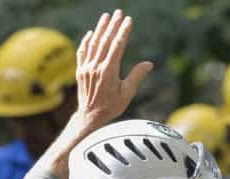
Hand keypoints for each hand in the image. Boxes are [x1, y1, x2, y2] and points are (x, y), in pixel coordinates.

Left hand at [74, 9, 153, 127]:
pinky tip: (91, 33)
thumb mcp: (127, 93)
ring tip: (106, 16)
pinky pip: (82, 52)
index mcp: (109, 71)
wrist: (90, 117)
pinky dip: (86, 41)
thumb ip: (136, 76)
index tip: (128, 20)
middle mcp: (96, 66)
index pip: (117, 45)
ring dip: (100, 28)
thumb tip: (149, 64)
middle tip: (118, 12)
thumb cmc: (111, 107)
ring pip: (93, 43)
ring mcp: (86, 68)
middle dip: (113, 25)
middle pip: (105, 41)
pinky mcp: (80, 71)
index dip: (123, 31)